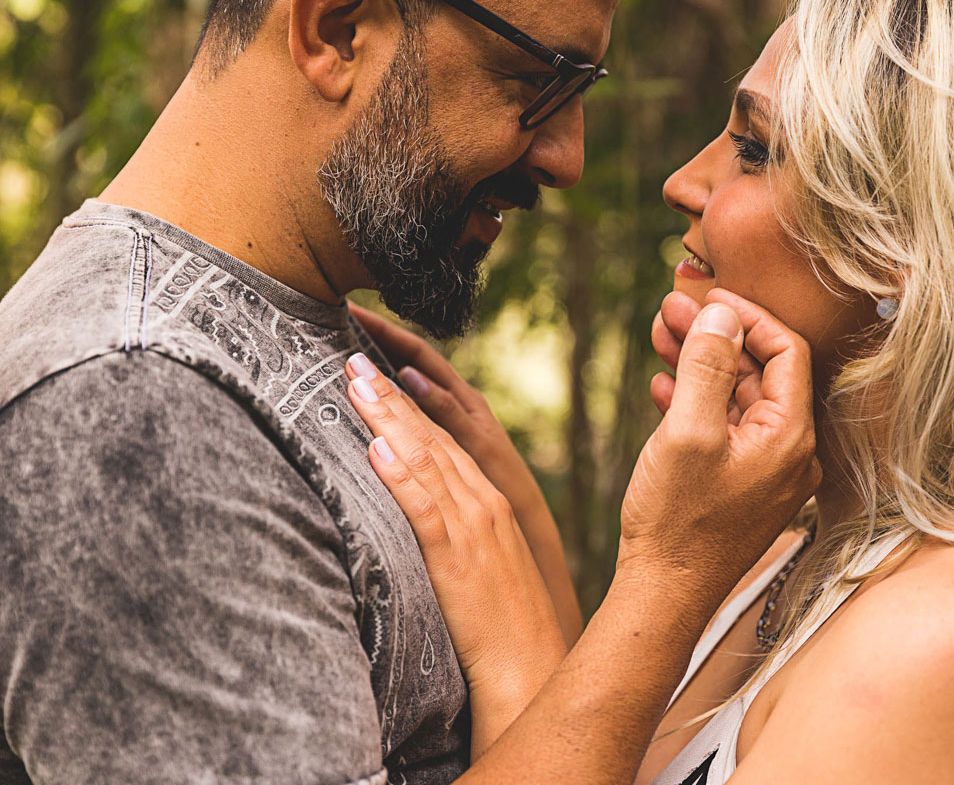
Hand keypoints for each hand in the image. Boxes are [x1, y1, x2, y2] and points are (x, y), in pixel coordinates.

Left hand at [344, 358, 565, 759]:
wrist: (530, 670)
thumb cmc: (502, 627)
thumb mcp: (481, 566)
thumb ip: (454, 530)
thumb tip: (415, 504)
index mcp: (490, 502)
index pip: (444, 439)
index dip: (407, 401)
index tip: (375, 367)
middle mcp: (484, 504)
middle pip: (432, 436)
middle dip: (391, 393)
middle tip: (354, 353)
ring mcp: (473, 528)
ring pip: (426, 459)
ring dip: (388, 417)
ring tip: (355, 381)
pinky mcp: (458, 558)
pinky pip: (425, 510)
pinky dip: (401, 476)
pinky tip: (376, 449)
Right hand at [619, 290, 821, 616]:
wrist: (664, 595)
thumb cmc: (677, 521)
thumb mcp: (688, 431)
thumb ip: (709, 366)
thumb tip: (721, 314)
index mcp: (790, 436)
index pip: (786, 351)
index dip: (746, 316)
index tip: (705, 298)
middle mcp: (790, 451)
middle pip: (758, 371)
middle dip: (714, 336)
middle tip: (670, 310)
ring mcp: (766, 469)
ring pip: (738, 397)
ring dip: (700, 363)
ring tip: (659, 335)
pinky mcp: (741, 484)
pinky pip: (726, 427)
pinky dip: (697, 400)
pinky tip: (662, 385)